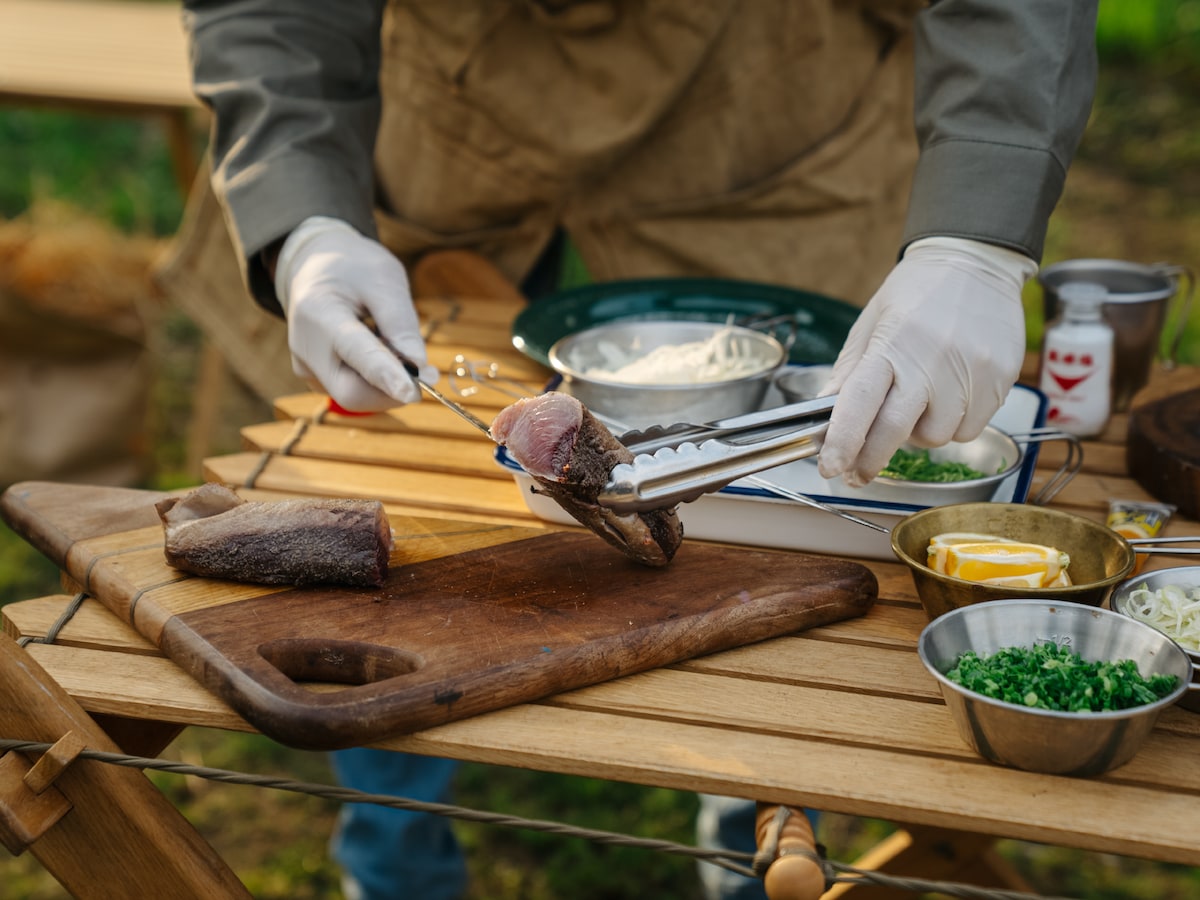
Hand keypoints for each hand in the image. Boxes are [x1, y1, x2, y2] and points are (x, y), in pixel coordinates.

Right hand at [273, 216, 437, 411]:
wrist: (315, 265)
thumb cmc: (352, 267)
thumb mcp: (383, 278)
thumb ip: (400, 323)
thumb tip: (418, 367)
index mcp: (318, 312)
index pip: (356, 354)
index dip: (387, 376)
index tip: (412, 393)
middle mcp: (305, 347)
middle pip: (352, 392)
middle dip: (392, 390)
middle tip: (426, 373)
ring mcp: (306, 366)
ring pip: (354, 396)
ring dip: (386, 383)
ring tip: (392, 343)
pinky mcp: (315, 377)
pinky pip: (351, 389)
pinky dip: (375, 380)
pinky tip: (377, 350)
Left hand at [817, 237, 1036, 486]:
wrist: (974, 261)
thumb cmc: (915, 294)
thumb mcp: (871, 324)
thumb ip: (849, 373)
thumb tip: (824, 416)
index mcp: (889, 345)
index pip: (859, 404)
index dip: (843, 442)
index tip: (829, 468)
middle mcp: (929, 361)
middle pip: (896, 431)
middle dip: (871, 459)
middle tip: (857, 473)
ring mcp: (969, 372)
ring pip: (937, 437)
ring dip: (920, 432)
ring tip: (919, 403)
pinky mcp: (1000, 378)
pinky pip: (970, 428)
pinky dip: (955, 423)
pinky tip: (951, 396)